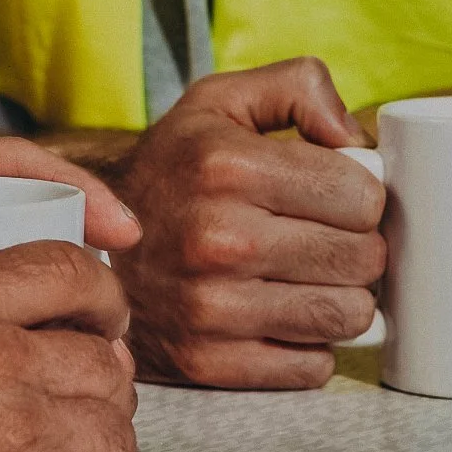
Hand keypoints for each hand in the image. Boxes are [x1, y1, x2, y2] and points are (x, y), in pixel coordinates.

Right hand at [112, 58, 386, 389]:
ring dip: (339, 297)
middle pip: (364, 258)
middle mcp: (219, 239)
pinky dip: (307, 344)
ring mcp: (212, 308)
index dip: (360, 195)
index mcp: (227, 167)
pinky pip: (313, 366)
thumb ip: (299, 86)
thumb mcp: (221, 101)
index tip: (332, 196)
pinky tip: (277, 314)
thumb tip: (359, 139)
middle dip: (356, 246)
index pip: (363, 196)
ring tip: (304, 276)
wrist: (87, 243)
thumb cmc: (171, 170)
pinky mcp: (208, 362)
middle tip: (321, 237)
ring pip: (348, 316)